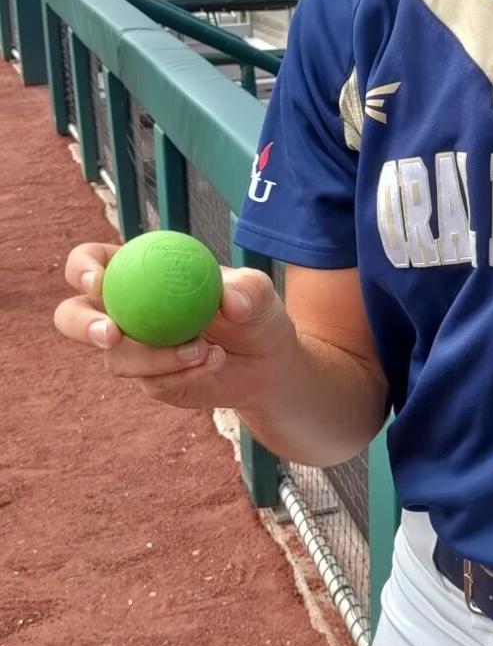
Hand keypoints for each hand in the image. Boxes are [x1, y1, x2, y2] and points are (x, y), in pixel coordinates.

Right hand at [53, 241, 297, 414]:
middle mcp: (124, 310)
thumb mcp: (259, 292)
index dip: (83, 269)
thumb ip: (247, 289)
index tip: (98, 281)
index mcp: (136, 272)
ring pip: (115, 358)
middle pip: (72, 316)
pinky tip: (213, 361)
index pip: (91, 263)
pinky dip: (182, 374)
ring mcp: (132, 350)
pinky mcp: (149, 381)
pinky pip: (150, 383)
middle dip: (82, 325)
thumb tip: (229, 300)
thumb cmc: (254, 311)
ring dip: (156, 357)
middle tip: (112, 335)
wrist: (267, 361)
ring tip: (205, 349)